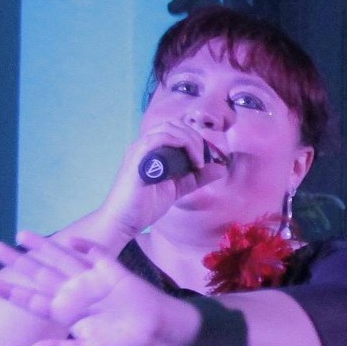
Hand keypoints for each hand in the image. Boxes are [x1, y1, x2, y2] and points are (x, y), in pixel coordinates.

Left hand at [0, 232, 192, 345]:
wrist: (161, 337)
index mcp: (67, 314)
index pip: (34, 301)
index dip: (13, 293)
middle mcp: (75, 294)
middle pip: (41, 274)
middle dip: (18, 262)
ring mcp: (93, 281)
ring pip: (63, 260)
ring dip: (43, 247)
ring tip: (21, 235)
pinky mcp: (114, 272)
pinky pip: (97, 256)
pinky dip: (84, 247)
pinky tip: (69, 239)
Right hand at [94, 121, 232, 238]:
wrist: (125, 221)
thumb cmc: (147, 205)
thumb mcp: (180, 188)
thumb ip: (198, 177)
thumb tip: (221, 168)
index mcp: (153, 149)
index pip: (176, 129)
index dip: (196, 139)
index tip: (207, 160)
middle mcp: (145, 145)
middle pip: (174, 124)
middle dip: (196, 139)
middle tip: (203, 161)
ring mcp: (140, 149)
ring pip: (168, 128)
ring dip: (190, 141)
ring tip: (198, 162)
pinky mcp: (137, 158)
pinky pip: (158, 138)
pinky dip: (179, 144)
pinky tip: (191, 162)